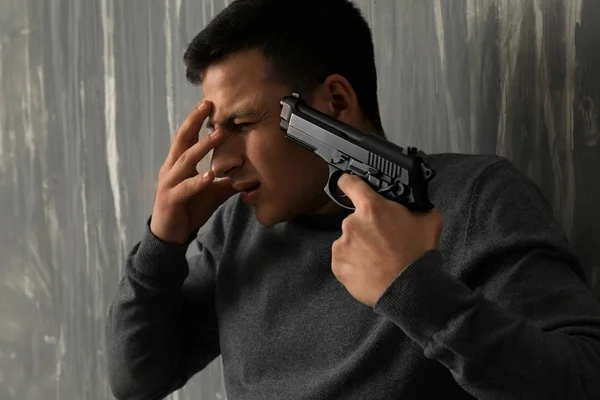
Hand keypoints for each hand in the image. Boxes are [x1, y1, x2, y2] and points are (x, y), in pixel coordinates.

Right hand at [150, 101, 237, 243]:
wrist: (170, 234)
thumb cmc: (189, 208)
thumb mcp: (212, 192)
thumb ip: (227, 181)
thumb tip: (251, 174)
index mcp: (179, 163)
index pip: (187, 136)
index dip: (196, 119)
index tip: (209, 103)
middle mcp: (171, 168)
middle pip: (182, 139)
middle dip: (194, 121)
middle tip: (208, 104)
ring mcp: (169, 183)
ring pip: (185, 161)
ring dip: (202, 147)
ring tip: (217, 135)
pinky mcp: (171, 200)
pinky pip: (186, 188)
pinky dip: (198, 182)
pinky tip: (210, 176)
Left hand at [331, 173, 442, 307]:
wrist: (410, 289)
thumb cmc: (418, 255)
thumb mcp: (428, 219)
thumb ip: (415, 205)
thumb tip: (413, 201)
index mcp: (372, 208)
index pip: (350, 184)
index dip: (348, 182)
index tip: (346, 183)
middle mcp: (352, 223)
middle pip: (354, 219)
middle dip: (366, 227)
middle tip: (382, 241)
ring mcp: (342, 245)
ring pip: (348, 240)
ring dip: (359, 247)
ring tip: (378, 259)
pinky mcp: (338, 265)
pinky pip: (344, 259)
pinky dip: (354, 264)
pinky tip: (370, 269)